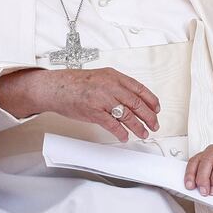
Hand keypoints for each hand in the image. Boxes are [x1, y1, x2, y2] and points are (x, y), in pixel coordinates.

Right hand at [0, 67, 159, 141]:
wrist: (56, 87)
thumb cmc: (76, 83)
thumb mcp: (101, 77)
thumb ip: (117, 85)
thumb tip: (132, 98)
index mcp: (114, 76)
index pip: (139, 88)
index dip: (151, 100)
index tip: (157, 109)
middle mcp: (110, 86)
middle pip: (136, 103)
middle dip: (149, 116)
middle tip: (154, 124)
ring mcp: (102, 99)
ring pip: (127, 115)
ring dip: (138, 126)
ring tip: (144, 133)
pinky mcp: (94, 111)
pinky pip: (112, 124)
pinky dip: (121, 132)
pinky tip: (124, 137)